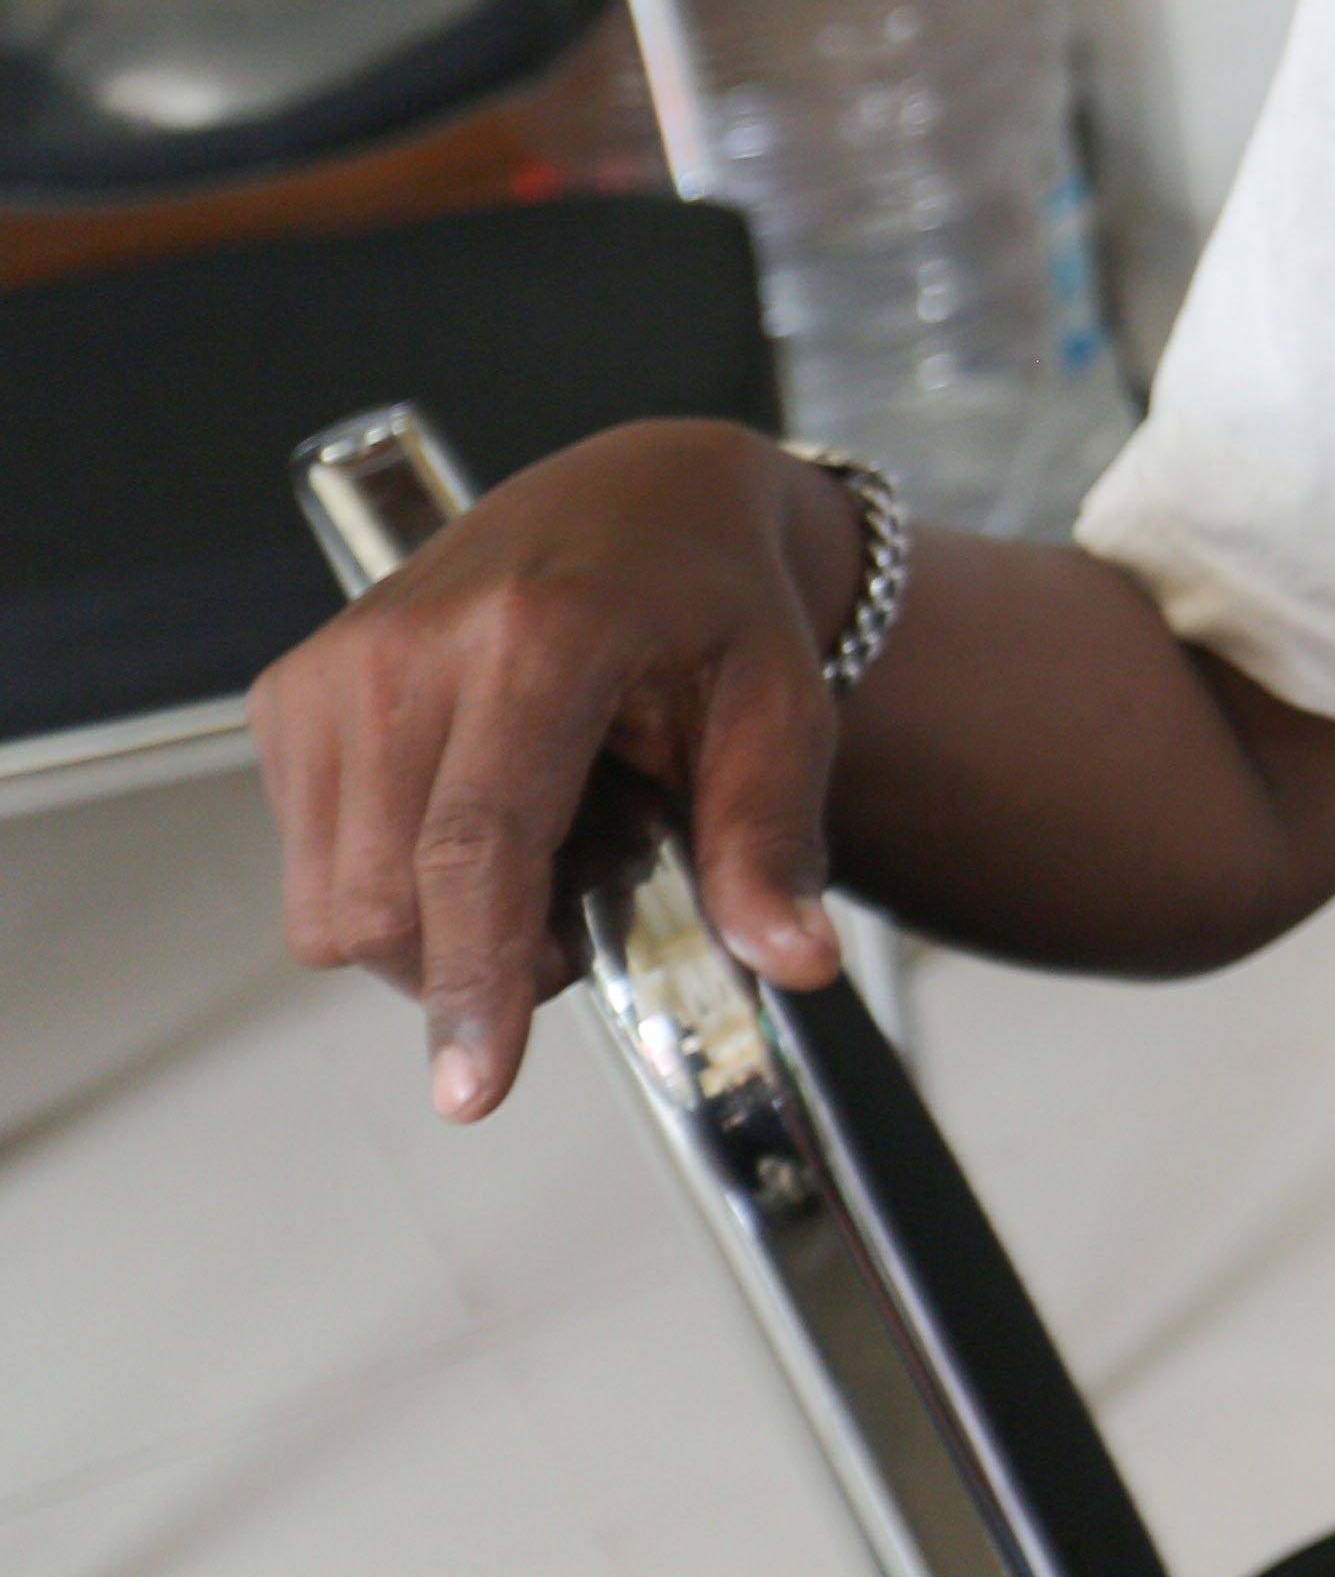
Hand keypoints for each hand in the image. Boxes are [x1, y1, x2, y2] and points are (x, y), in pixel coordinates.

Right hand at [246, 419, 858, 1119]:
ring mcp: (334, 665)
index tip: (477, 1086)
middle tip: (590, 888)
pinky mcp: (289, 692)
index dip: (472, 979)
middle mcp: (412, 644)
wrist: (642, 496)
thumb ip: (772, 841)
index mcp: (542, 634)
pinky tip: (477, 811)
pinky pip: (309, 865)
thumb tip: (796, 961)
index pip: (477, 846)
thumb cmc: (714, 599)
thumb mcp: (781, 706)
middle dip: (479, 962)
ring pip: (332, 905)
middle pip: (386, 903)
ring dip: (435, 927)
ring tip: (541, 837)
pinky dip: (391, 881)